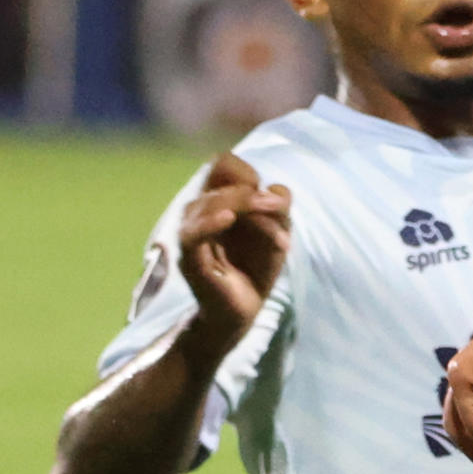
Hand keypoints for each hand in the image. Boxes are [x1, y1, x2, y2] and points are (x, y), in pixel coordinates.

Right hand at [178, 153, 290, 341]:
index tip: (270, 198)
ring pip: (214, 202)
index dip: (246, 172)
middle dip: (258, 196)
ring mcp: (193, 234)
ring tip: (280, 239)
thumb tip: (274, 188)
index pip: (221, 164)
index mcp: (218, 200)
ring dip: (253, 212)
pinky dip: (209, 221)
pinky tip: (227, 219)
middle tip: (280, 213)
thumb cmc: (258, 264)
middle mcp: (200, 212)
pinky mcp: (190, 259)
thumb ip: (278, 204)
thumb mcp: (279, 228)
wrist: (244, 309)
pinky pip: (191, 233)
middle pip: (224, 181)